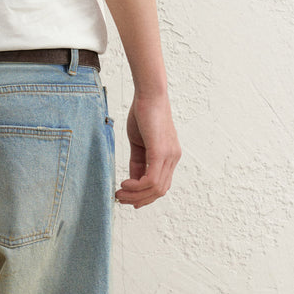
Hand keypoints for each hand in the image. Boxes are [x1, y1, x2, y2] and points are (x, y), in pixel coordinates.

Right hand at [115, 92, 180, 208]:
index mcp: (169, 156)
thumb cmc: (143, 114)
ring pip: (155, 188)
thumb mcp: (139, 144)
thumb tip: (133, 181)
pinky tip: (124, 183)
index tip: (127, 198)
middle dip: (138, 199)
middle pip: (159, 191)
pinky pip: (151, 180)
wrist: (149, 94)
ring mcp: (169, 156)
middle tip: (120, 198)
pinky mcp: (161, 152)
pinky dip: (137, 186)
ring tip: (120, 193)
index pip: (160, 185)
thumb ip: (139, 163)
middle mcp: (173, 158)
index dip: (144, 196)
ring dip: (135, 195)